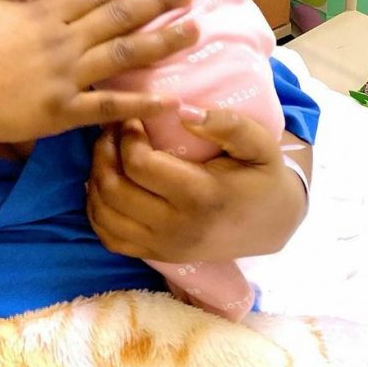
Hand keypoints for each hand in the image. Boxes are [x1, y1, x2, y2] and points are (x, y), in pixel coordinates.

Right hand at [0, 0, 197, 146]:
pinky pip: (108, 107)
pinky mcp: (62, 113)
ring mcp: (66, 78)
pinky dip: (140, 105)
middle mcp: (64, 42)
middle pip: (120, 18)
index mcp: (46, 14)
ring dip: (161, 42)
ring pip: (124, 56)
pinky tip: (169, 100)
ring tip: (193, 32)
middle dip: (158, 4)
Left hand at [87, 111, 309, 262]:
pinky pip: (108, 236)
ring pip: (103, 213)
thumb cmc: (262, 176)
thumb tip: (183, 111)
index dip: (126, 134)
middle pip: (113, 188)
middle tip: (112, 128)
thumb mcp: (259, 144)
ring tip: (108, 151)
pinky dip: (97, 208)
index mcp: (200, 196)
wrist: (272, 224)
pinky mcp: (155, 255)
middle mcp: (176, 228)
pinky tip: (107, 181)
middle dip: (103, 151)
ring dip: (96, 176)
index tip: (133, 116)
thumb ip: (227, 124)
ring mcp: (163, 247)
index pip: (139, 164)